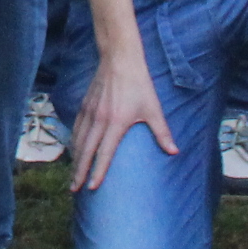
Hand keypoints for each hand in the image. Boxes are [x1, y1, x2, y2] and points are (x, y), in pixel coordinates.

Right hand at [70, 46, 177, 191]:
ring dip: (74, 159)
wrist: (119, 59)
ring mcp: (89, 112)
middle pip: (85, 151)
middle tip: (74, 189)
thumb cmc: (139, 84)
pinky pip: (76, 128)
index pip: (104, 153)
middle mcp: (99, 120)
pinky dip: (73, 142)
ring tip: (72, 176)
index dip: (98, 171)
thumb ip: (162, 132)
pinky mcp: (85, 105)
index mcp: (115, 123)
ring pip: (78, 140)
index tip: (92, 188)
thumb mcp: (153, 108)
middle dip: (79, 172)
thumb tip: (174, 152)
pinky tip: (73, 150)